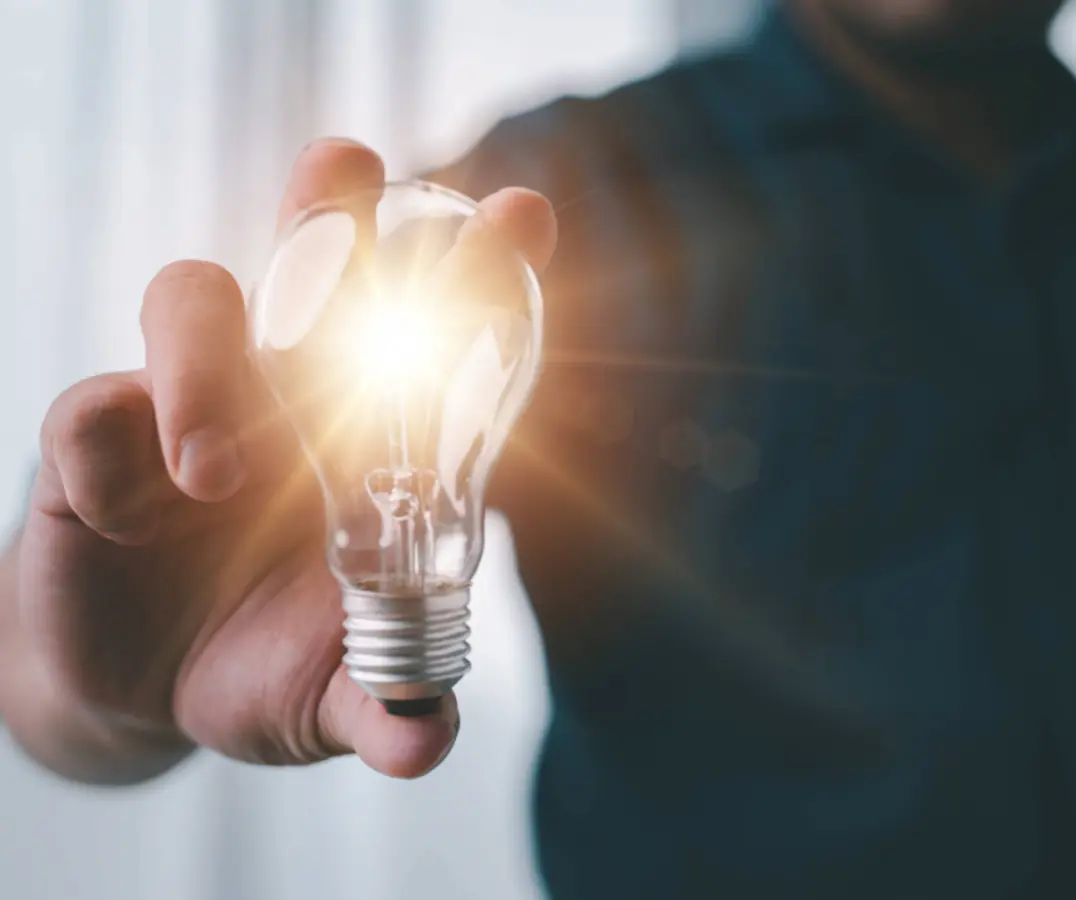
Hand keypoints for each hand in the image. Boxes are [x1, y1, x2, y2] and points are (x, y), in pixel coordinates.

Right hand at [1, 139, 556, 781]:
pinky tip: (137, 507)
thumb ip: (390, 706)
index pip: (433, 330)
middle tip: (348, 171)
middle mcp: (288, 392)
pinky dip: (119, 442)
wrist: (144, 696)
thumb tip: (424, 741)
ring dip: (210, 363)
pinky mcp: (93, 443)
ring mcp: (190, 402)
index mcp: (377, 436)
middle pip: (312, 262)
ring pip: (191, 300)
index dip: (479, 270)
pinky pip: (93, 407)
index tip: (523, 213)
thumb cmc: (268, 664)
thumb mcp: (336, 695)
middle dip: (335, 211)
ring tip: (222, 473)